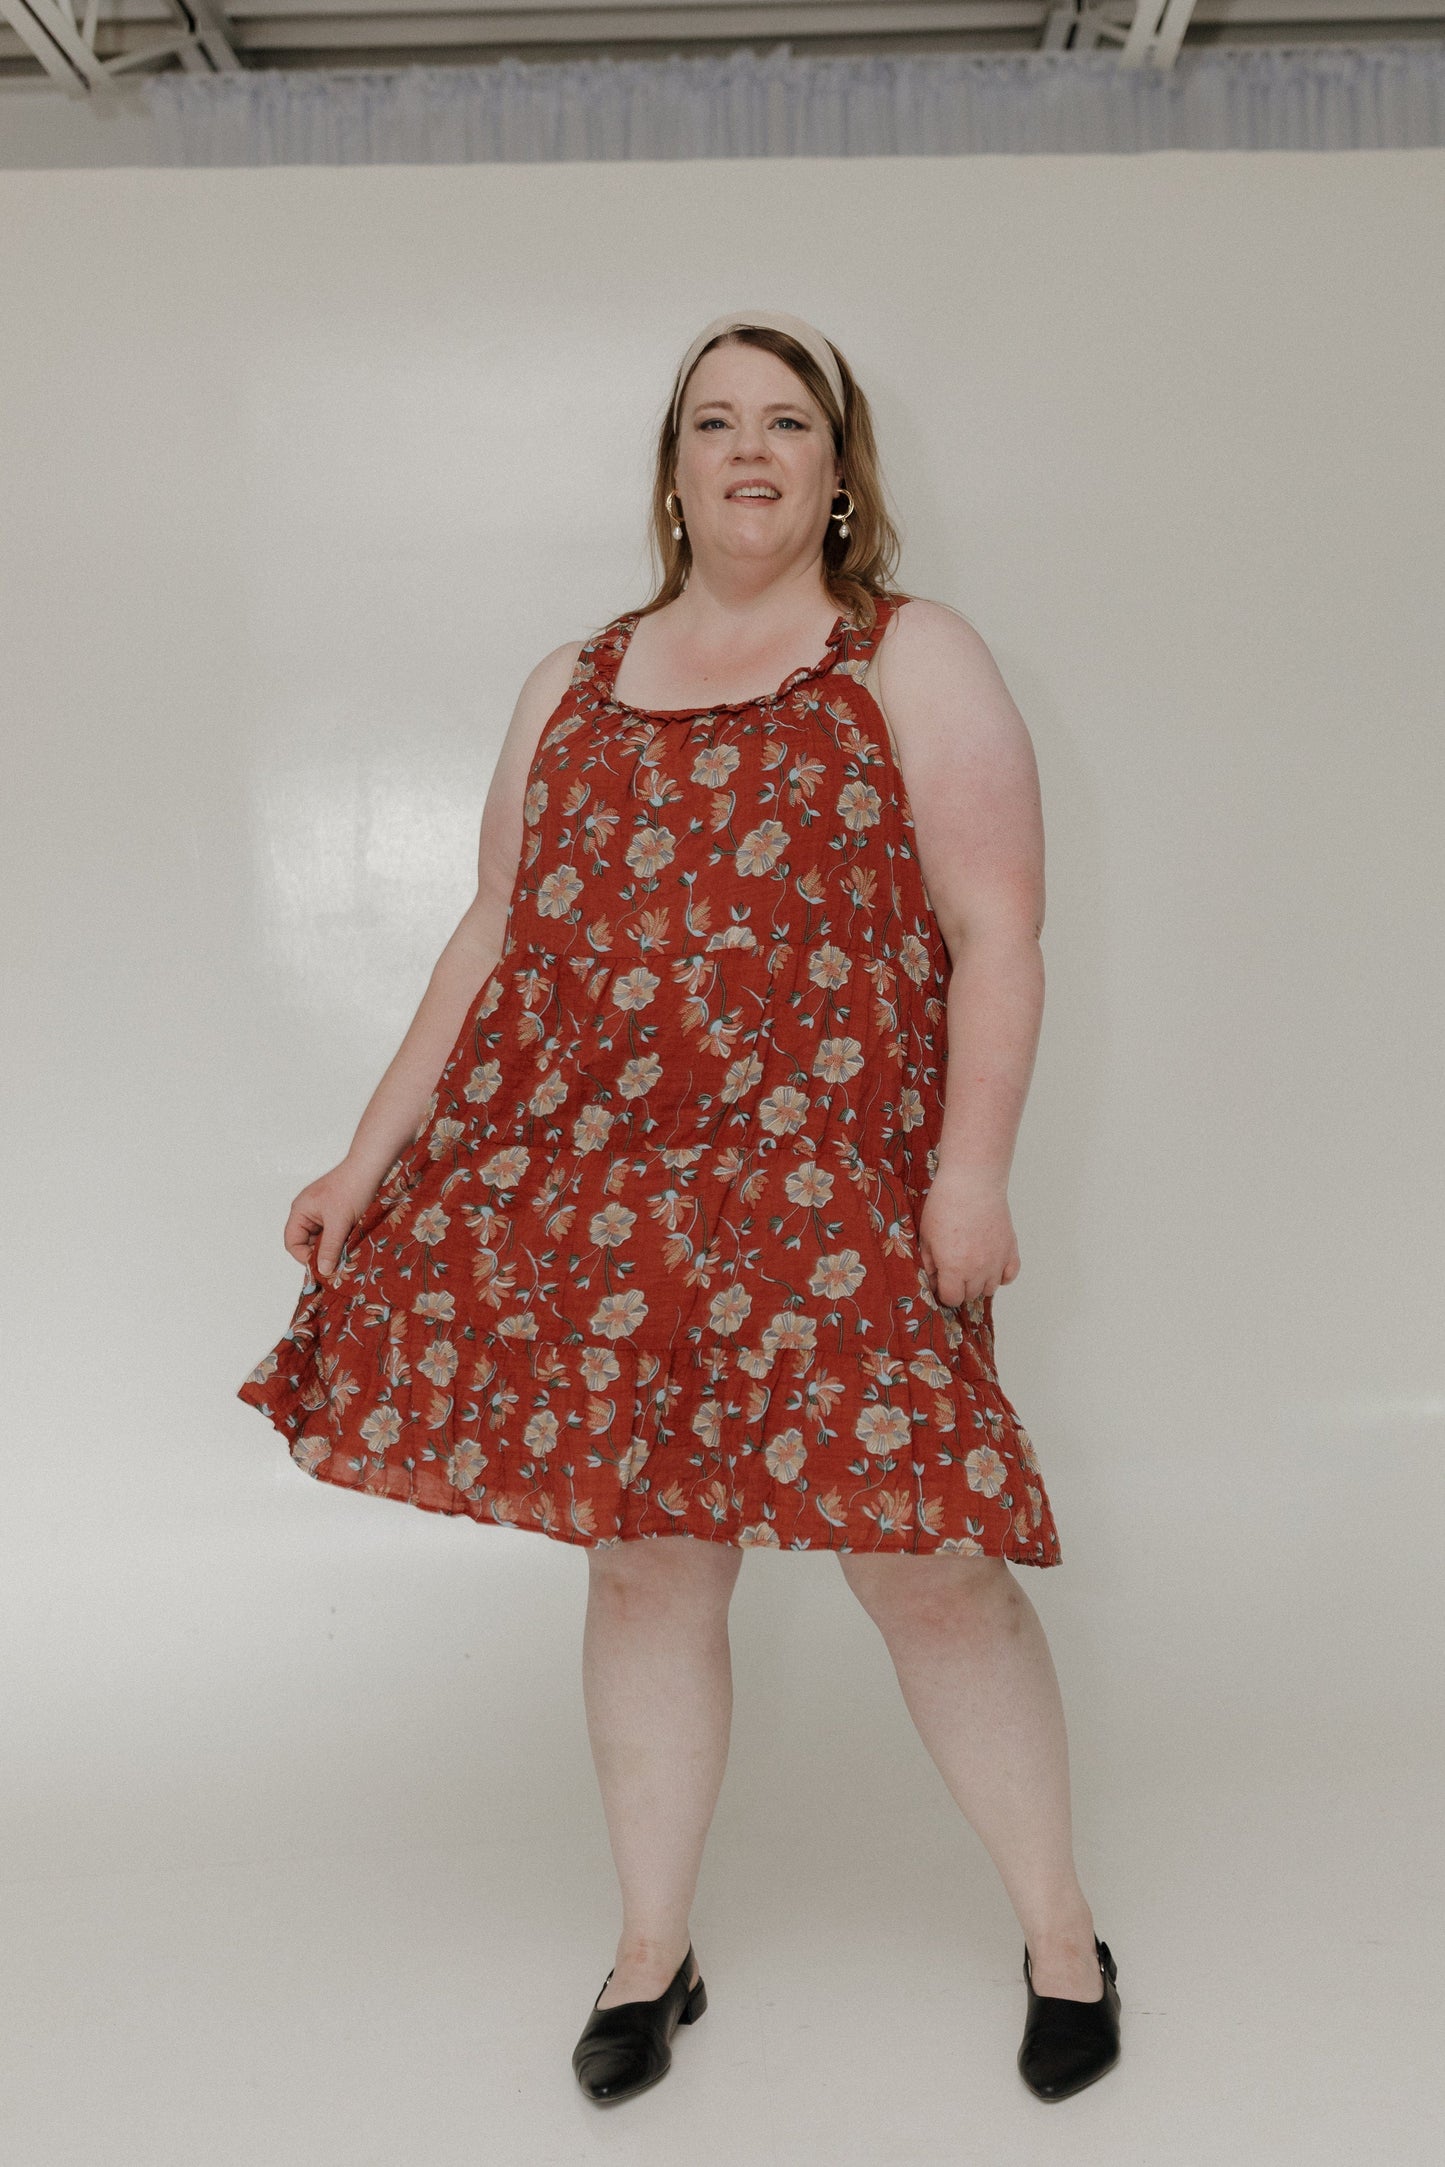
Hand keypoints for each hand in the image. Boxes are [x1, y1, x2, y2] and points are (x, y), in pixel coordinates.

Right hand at [283, 1159, 380, 1281]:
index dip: (304, 1257)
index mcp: (300, 1210)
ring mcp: (321, 1211)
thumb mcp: (339, 1222)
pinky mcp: (335, 1212)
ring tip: (346, 1251)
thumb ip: (330, 1247)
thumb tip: (323, 1270)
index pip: (292, 1242)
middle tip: (336, 1262)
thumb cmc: (352, 1188)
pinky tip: (352, 1241)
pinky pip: (332, 1232)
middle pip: (306, 1241)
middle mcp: (307, 1211)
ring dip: (332, 1246)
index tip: (322, 1266)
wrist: (371, 1168)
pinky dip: (340, 1238)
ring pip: (322, 1238)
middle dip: (320, 1253)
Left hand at [918, 1169, 1020, 1306]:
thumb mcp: (926, 1236)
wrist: (972, 1183)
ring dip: (979, 1282)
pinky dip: (1001, 1275)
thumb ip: (929, 1263)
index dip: (943, 1292)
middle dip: (959, 1287)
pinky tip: (990, 1265)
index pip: (951, 1299)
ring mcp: (997, 1261)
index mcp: (954, 1269)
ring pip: (990, 1288)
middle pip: (970, 1295)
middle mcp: (977, 1269)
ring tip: (970, 1265)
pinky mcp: (1010, 1249)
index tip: (939, 1283)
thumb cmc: (946, 1204)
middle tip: (952, 1270)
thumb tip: (932, 1279)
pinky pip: (1009, 1276)